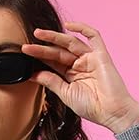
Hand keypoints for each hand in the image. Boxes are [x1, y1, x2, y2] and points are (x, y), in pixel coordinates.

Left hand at [20, 21, 138, 131]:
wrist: (113, 113)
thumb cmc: (93, 107)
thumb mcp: (66, 94)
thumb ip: (52, 82)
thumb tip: (34, 74)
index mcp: (71, 75)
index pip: (52, 63)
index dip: (39, 59)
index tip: (25, 56)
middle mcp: (80, 64)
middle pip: (58, 52)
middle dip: (42, 48)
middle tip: (26, 45)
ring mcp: (90, 58)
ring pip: (70, 42)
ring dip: (54, 37)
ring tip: (38, 34)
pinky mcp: (101, 55)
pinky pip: (93, 36)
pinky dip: (82, 28)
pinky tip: (68, 26)